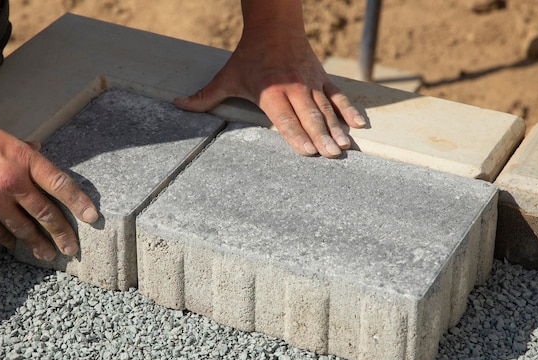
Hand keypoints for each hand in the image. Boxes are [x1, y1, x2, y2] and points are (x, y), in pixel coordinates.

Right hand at [0, 112, 98, 260]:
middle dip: (63, 233)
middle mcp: (13, 182)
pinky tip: (17, 245)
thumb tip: (41, 149)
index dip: (79, 201)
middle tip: (73, 248)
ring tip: (49, 254)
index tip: (92, 217)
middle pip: (46, 213)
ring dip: (39, 244)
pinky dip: (9, 240)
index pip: (60, 183)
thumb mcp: (4, 138)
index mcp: (24, 159)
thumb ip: (26, 150)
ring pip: (24, 228)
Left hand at [175, 19, 365, 157]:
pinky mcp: (322, 77)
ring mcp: (310, 83)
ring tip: (345, 146)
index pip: (284, 118)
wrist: (274, 25)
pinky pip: (338, 95)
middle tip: (332, 155)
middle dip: (321, 136)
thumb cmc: (249, 56)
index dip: (296, 135)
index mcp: (270, 92)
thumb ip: (205, 96)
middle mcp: (293, 88)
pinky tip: (360, 125)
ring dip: (337, 128)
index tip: (308, 152)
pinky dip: (349, 109)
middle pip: (309, 116)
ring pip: (326, 108)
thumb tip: (178, 105)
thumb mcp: (227, 76)